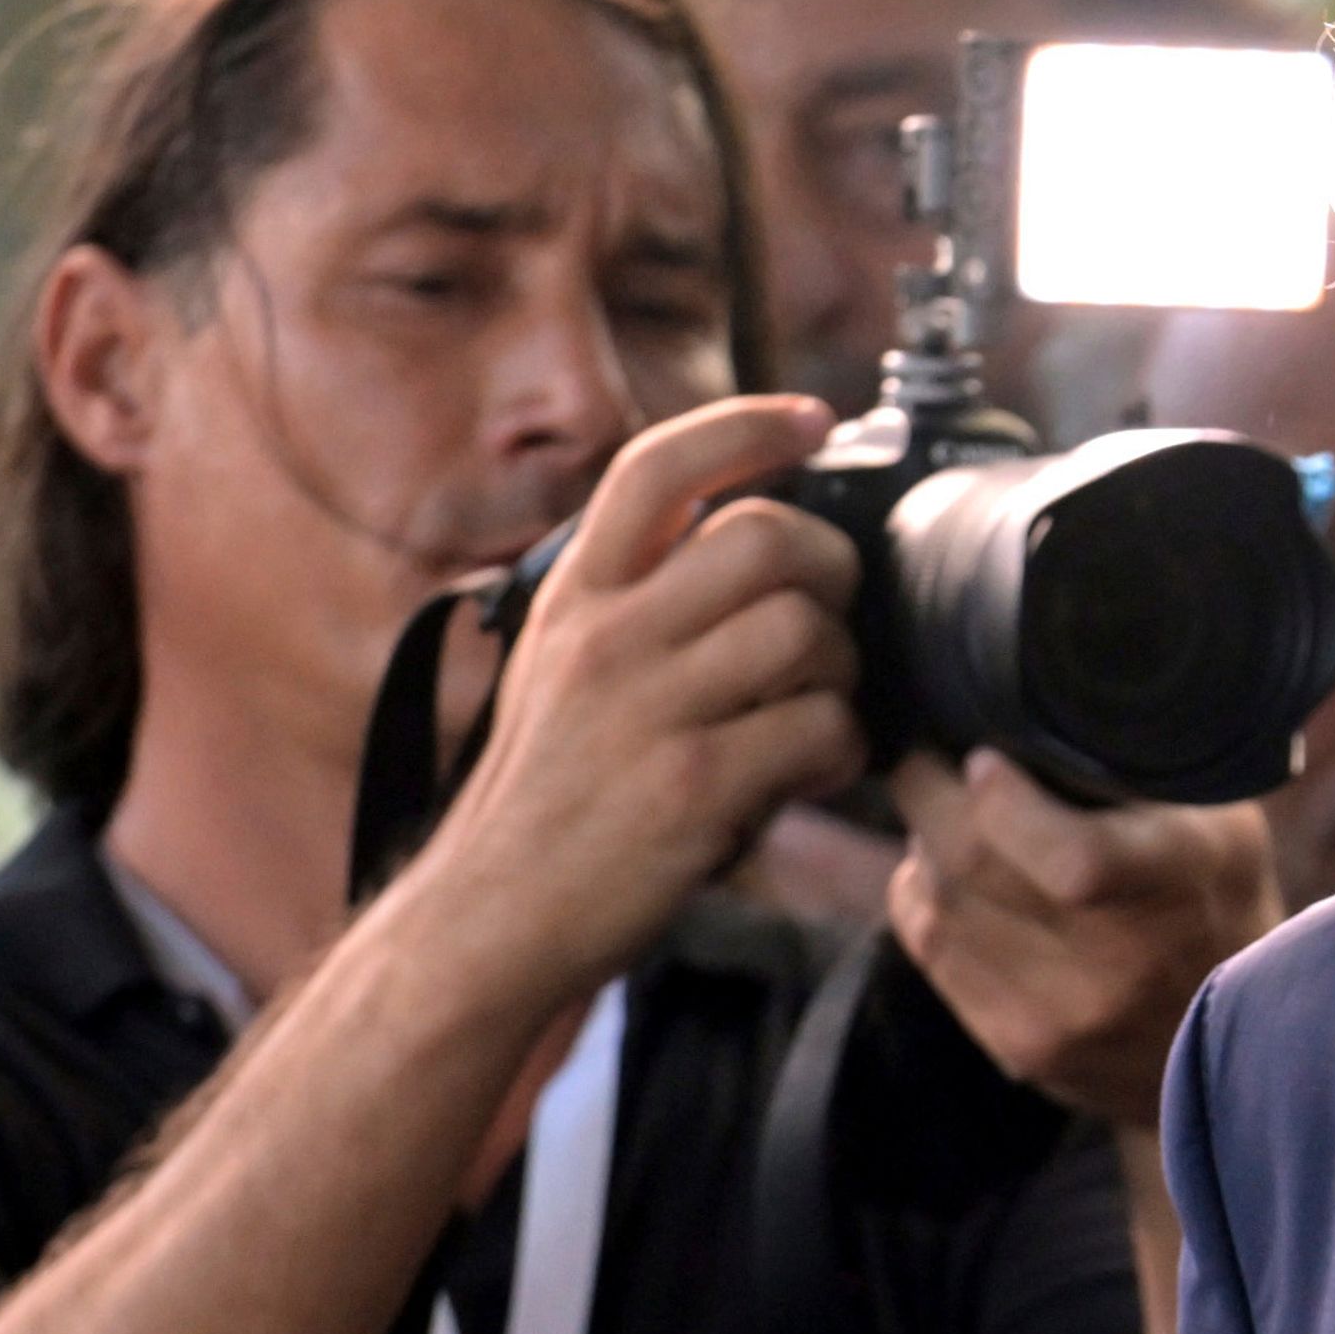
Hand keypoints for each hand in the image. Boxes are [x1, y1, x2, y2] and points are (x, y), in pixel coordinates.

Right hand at [412, 396, 863, 1008]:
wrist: (493, 914)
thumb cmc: (548, 798)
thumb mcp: (562, 670)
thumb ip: (636, 604)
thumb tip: (747, 546)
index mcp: (574, 597)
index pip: (656, 467)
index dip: (746, 427)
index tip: (812, 419)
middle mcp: (605, 637)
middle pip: (763, 536)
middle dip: (830, 568)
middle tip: (831, 616)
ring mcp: (649, 709)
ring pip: (804, 629)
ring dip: (840, 668)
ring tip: (818, 709)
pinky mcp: (693, 785)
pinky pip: (818, 727)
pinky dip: (840, 748)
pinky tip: (812, 771)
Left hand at [889, 750, 1282, 1129]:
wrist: (1233, 1043)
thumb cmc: (1220, 901)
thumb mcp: (1221, 821)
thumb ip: (1142, 770)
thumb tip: (1034, 712)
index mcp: (1178, 887)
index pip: (1072, 859)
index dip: (1004, 798)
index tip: (986, 756)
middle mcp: (1118, 967)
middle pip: (972, 864)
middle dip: (929, 792)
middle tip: (932, 757)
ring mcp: (1062, 1019)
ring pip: (935, 901)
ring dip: (926, 845)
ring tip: (953, 817)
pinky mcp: (1019, 1049)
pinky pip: (928, 948)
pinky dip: (927, 897)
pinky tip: (953, 877)